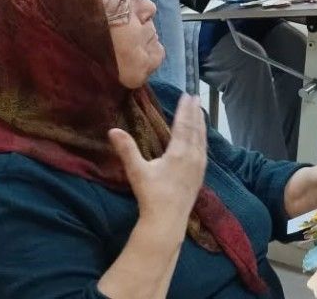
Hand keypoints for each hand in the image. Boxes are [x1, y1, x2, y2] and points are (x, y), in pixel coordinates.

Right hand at [108, 94, 206, 222]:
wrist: (167, 221)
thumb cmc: (151, 195)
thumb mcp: (137, 171)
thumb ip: (126, 149)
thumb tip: (112, 130)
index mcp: (179, 152)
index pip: (183, 125)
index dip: (184, 109)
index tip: (186, 95)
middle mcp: (193, 157)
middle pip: (195, 129)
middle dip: (194, 112)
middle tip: (195, 96)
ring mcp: (199, 167)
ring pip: (202, 140)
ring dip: (201, 124)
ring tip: (200, 112)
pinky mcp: (200, 176)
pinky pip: (204, 150)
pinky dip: (203, 139)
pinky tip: (201, 139)